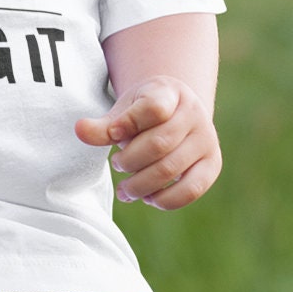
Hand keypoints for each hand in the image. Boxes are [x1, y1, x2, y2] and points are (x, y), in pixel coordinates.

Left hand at [75, 75, 221, 209]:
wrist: (176, 114)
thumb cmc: (143, 114)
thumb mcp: (122, 111)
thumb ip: (103, 126)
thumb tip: (80, 130)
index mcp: (170, 92)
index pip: (153, 108)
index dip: (128, 124)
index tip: (112, 135)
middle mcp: (195, 113)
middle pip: (159, 144)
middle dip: (129, 161)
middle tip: (116, 164)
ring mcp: (207, 139)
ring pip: (170, 168)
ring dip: (140, 185)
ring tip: (125, 189)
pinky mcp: (212, 164)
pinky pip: (191, 189)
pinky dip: (165, 199)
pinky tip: (148, 198)